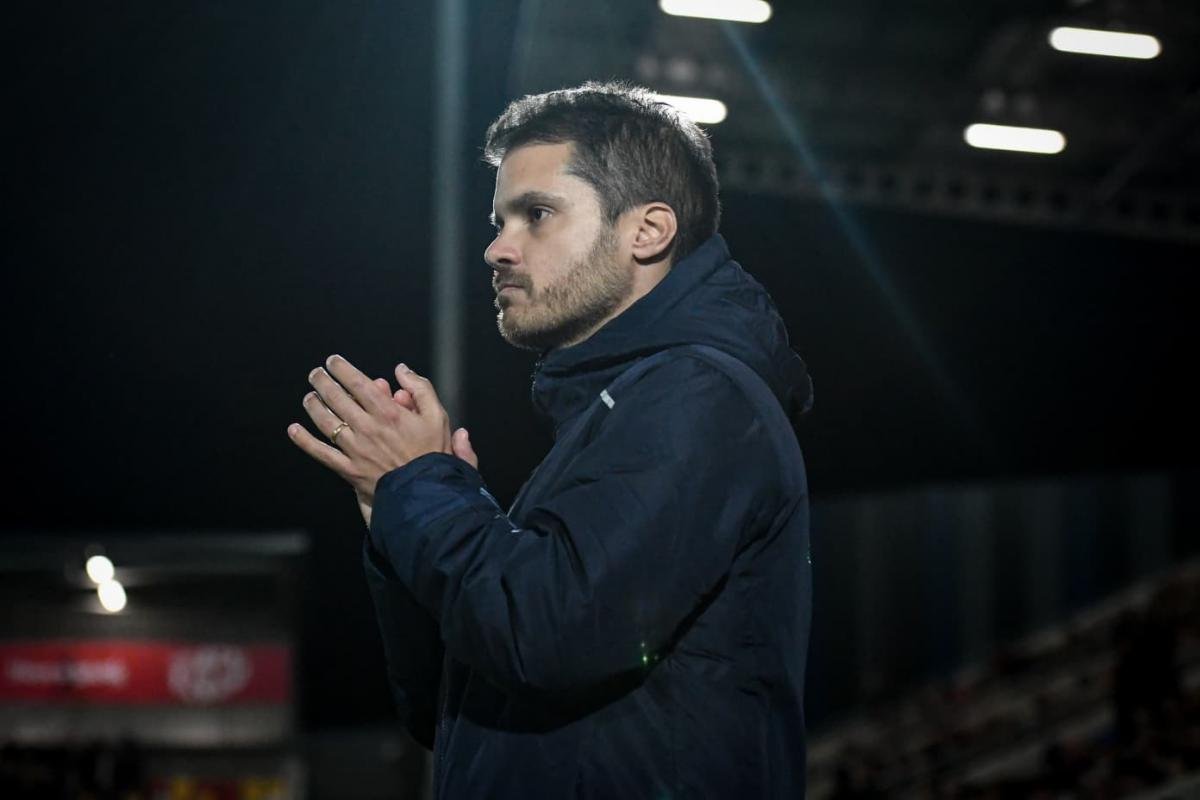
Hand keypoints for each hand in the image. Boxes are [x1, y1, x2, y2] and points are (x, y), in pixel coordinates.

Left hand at [288, 357, 479, 525]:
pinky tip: (293, 430)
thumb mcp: (438, 416)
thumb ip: (420, 389)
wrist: (426, 493)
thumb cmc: (433, 455)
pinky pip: (321, 453)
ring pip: (326, 422)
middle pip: (337, 399)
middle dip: (323, 382)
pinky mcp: (349, 469)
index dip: (342, 369)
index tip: (333, 361)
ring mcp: (355, 449)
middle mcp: (367, 428)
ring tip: (309, 397)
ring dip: (314, 406)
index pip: (358, 384)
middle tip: (315, 374)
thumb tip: (401, 369)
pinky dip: (304, 441)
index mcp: (388, 413)